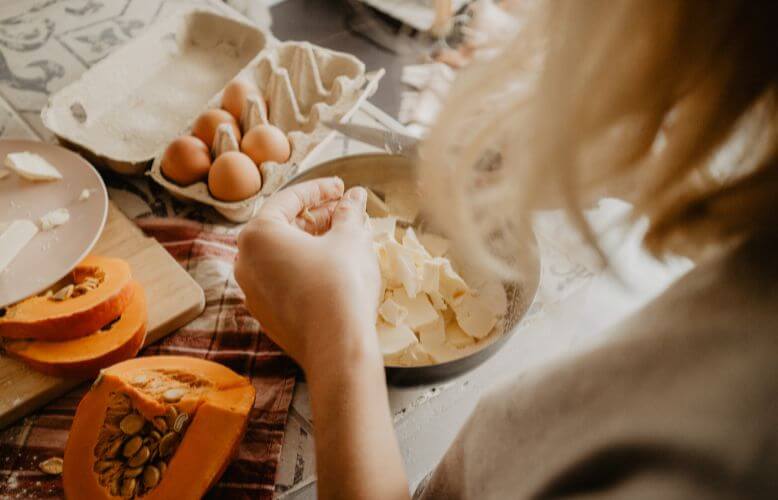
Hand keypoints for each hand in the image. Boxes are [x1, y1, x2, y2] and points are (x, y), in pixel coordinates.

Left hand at [235, 177, 381, 373]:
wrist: (337, 346)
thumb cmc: (341, 285)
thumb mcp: (350, 238)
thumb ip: (348, 212)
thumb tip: (354, 198)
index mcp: (258, 235)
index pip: (289, 199)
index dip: (320, 189)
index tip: (342, 188)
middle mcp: (245, 262)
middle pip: (282, 227)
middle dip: (316, 217)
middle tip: (345, 213)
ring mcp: (253, 292)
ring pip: (282, 256)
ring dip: (311, 243)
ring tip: (343, 240)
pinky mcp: (266, 315)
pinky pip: (283, 281)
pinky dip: (304, 269)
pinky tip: (332, 270)